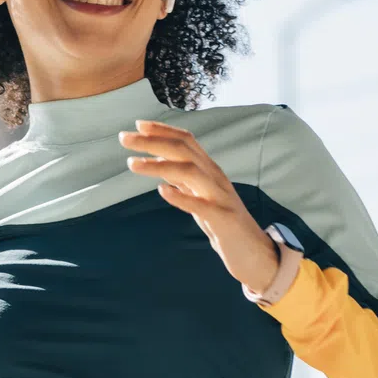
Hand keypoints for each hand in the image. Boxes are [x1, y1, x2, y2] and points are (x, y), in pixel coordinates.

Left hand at [121, 121, 298, 296]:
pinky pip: (201, 205)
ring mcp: (220, 197)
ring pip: (190, 171)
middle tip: (124, 138)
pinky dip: (182, 196)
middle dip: (152, 141)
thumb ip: (183, 180)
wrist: (254, 253)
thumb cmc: (223, 224)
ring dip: (159, 165)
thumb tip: (159, 163)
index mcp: (210, 170)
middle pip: (184, 150)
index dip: (163, 130)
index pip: (187, 141)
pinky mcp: (223, 219)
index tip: (138, 124)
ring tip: (132, 164)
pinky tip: (163, 191)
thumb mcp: (200, 196)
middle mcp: (216, 178)